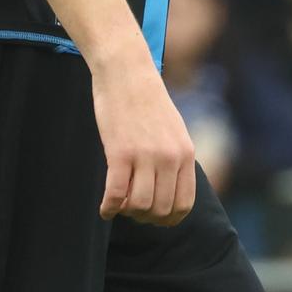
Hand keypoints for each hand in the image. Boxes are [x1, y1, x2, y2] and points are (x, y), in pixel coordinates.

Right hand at [91, 52, 195, 225]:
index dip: (167, 218)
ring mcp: (145, 156)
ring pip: (139, 206)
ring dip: (127, 212)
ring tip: (119, 205)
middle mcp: (169, 157)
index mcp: (185, 153)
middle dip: (145, 217)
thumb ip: (176, 159)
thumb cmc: (147, 102)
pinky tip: (105, 209)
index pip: (184, 204)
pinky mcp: (120, 152)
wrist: (127, 72)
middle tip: (132, 209)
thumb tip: (170, 191)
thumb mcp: (174, 130)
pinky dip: (109, 209)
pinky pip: (116, 195)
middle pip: (160, 210)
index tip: (153, 216)